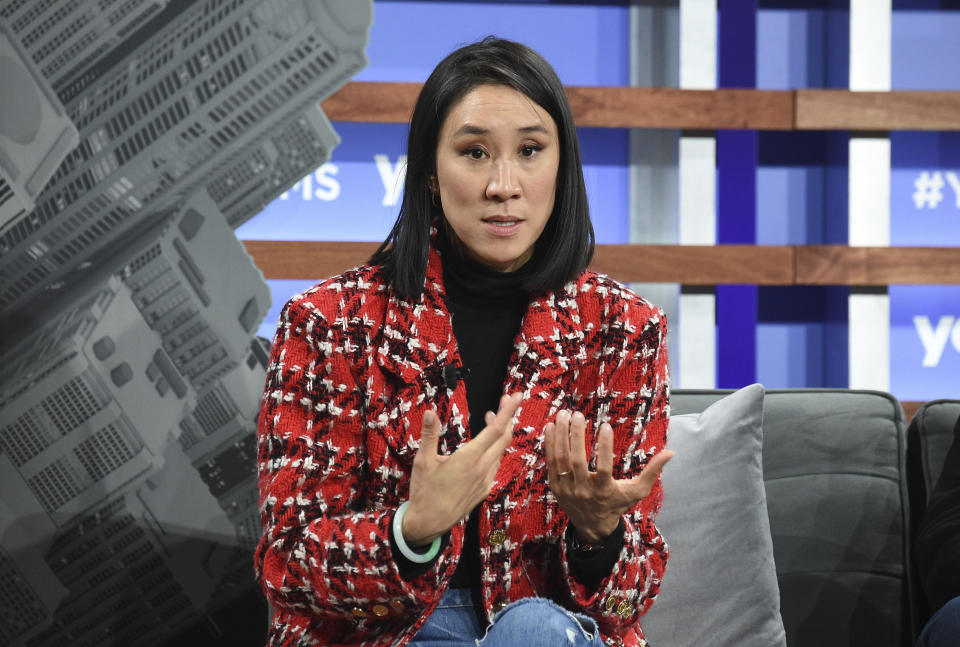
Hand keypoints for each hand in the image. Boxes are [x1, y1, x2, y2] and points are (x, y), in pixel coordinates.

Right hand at [401, 393, 521, 545]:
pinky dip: (494, 450)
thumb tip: (430, 412)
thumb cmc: (424, 492)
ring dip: (499, 434)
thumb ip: (429, 435)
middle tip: (505, 400)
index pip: (495, 429)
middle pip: (503, 438)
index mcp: (469, 458)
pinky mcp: (484, 489)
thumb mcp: (423, 461)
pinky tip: (484, 447)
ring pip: (500, 451)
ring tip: (491, 418)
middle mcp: (482, 468)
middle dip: (508, 417)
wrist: (429, 524)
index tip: (516, 396)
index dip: (508, 411)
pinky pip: (495, 465)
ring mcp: (485, 480)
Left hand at [545, 410, 672, 543]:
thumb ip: (652, 471)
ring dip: (561, 435)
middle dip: (576, 436)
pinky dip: (549, 445)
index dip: (604, 446)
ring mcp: (567, 488)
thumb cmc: (617, 504)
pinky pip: (550, 463)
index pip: (603, 467)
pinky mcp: (555, 486)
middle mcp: (583, 490)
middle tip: (578, 414)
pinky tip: (551, 427)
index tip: (604, 425)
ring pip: (561, 459)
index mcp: (604, 490)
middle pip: (577, 461)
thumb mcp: (637, 491)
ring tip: (563, 414)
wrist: (592, 526)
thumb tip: (671, 453)